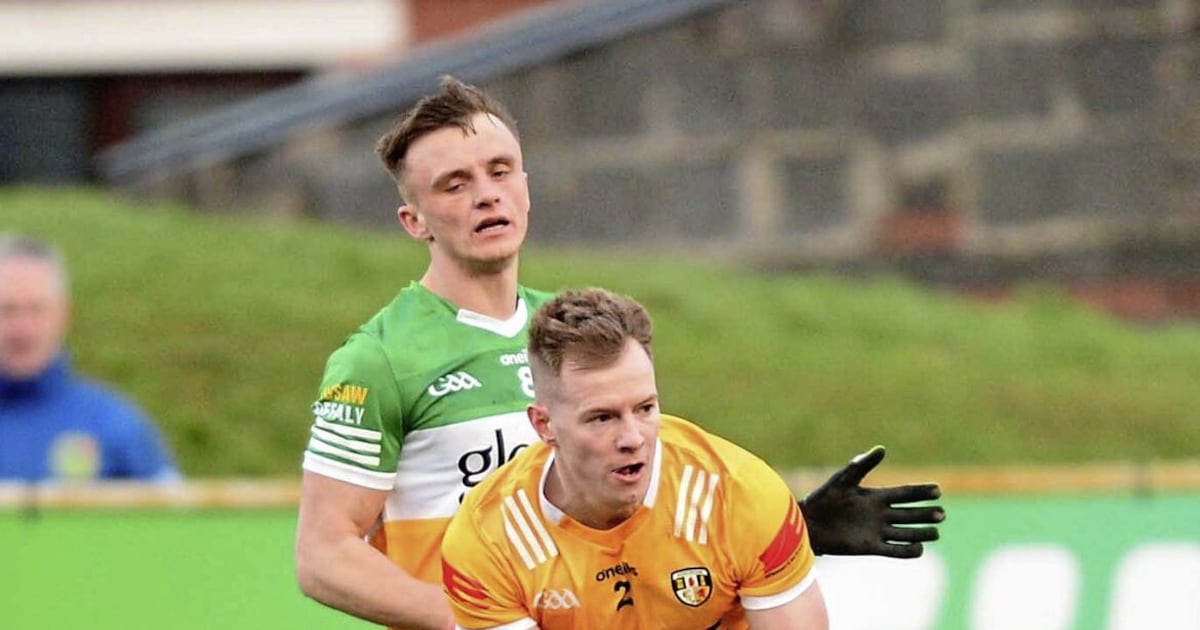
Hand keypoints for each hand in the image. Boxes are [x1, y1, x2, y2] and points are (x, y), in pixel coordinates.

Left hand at [800, 446, 942, 557]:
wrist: (810, 524)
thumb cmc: (824, 498)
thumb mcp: (844, 479)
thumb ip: (862, 465)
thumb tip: (882, 449)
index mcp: (876, 496)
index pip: (904, 494)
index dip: (921, 492)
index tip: (938, 490)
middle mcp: (880, 514)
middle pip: (910, 514)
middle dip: (926, 513)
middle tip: (942, 514)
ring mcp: (877, 531)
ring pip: (906, 532)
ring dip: (922, 532)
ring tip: (936, 532)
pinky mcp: (871, 547)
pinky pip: (894, 550)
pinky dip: (907, 550)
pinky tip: (919, 548)